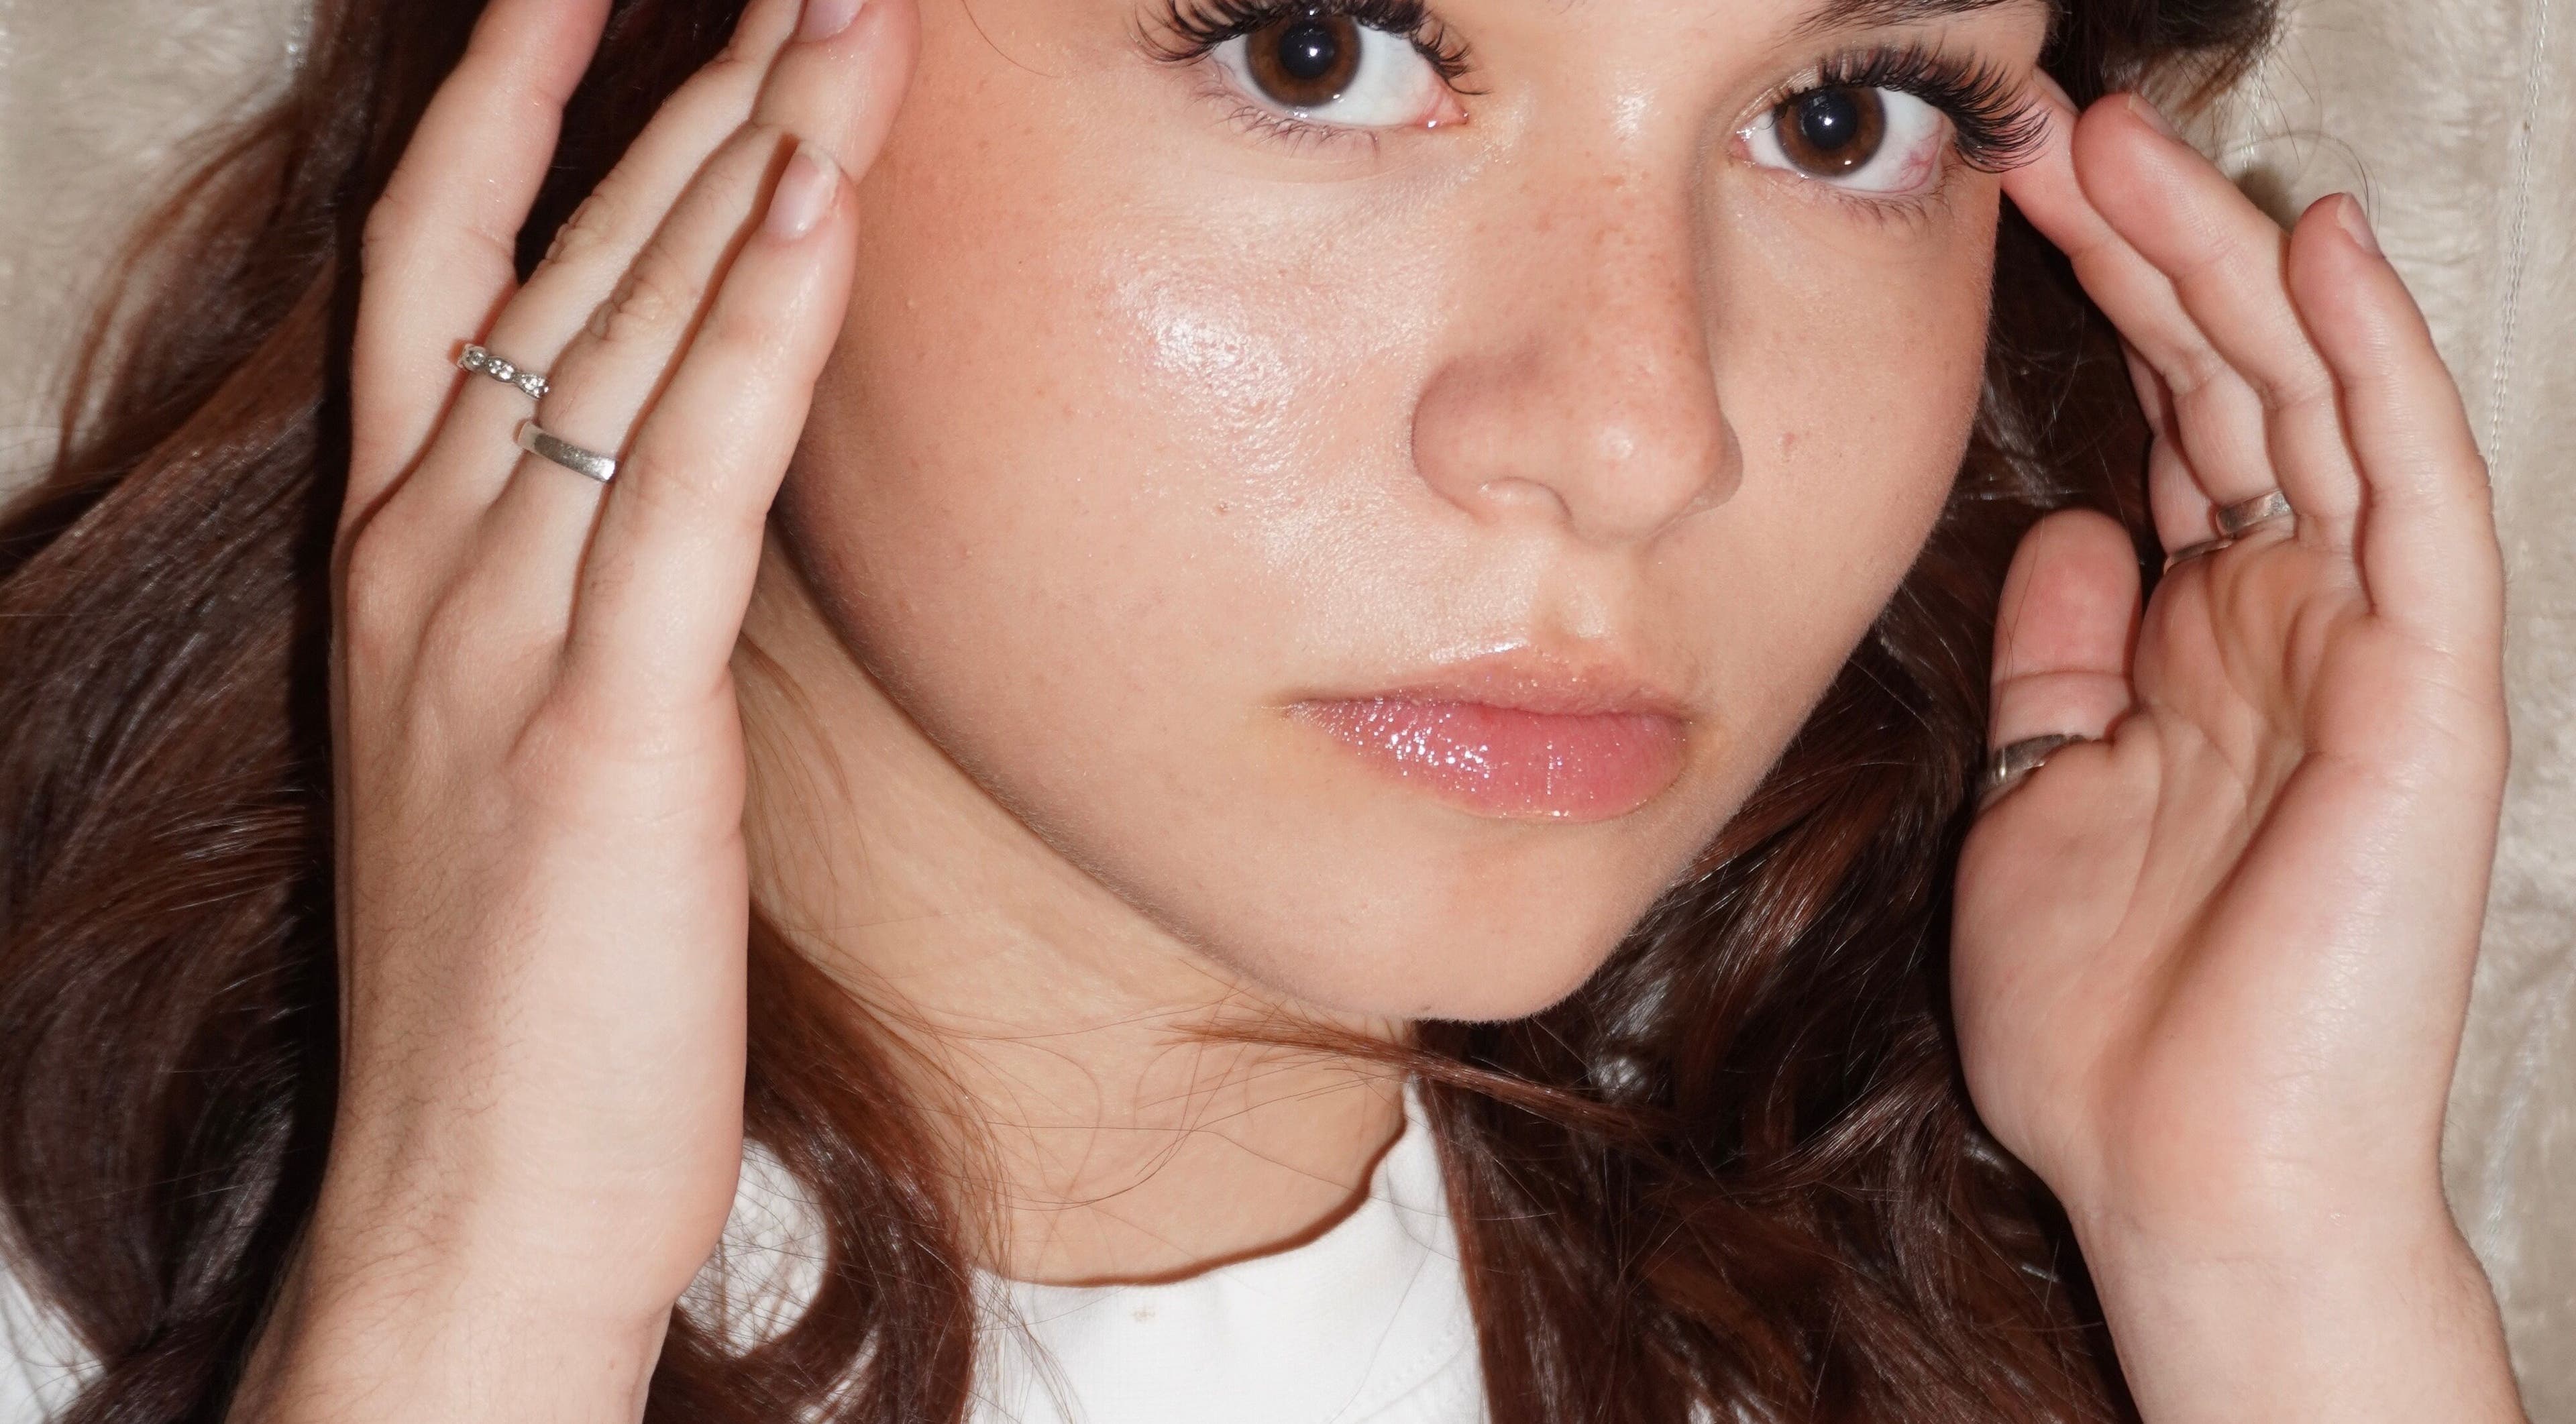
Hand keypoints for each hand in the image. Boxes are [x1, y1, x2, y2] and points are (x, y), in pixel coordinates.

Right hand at [233, 1, 913, 1419]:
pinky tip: (818, 201)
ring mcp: (499, 632)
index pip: (449, 272)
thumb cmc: (532, 977)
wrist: (475, 1194)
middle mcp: (432, 560)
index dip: (511, 111)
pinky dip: (754, 332)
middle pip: (563, 265)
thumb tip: (677, 480)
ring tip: (842, 14)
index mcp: (407, 559)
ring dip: (746, 155)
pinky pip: (684, 481)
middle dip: (681, 90)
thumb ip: (585, 591)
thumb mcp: (539, 740)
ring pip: (627, 335)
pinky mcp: (604, 723)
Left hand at [1954, 88, 2519, 1419]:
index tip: (2010, 202)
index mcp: (2201, 642)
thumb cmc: (2109, 1025)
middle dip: (2154, 251)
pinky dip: (2373, 366)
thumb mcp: (2043, 802)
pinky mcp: (2426, 689)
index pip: (2167, 427)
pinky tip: (2320, 251)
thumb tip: (2073, 533)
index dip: (2103, 308)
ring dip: (2236, 265)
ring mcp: (2366, 646)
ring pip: (2314, 402)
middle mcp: (2291, 621)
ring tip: (2140, 149)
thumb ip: (2064, 664)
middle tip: (2062, 132)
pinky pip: (2413, 495)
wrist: (2184, 1180)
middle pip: (2231, 385)